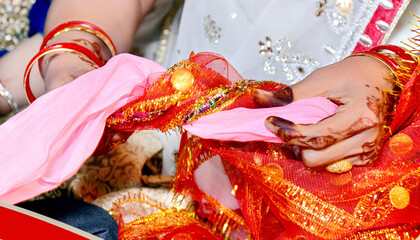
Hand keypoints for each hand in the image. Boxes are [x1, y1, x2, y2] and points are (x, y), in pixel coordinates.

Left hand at [254, 56, 393, 167]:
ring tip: (307, 129)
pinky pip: (333, 165)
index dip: (288, 132)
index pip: (316, 135)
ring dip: (307, 150)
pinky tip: (322, 136)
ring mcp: (368, 150)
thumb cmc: (351, 75)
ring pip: (322, 165)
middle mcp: (367, 138)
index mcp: (360, 115)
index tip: (269, 121)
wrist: (380, 78)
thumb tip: (259, 98)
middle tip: (289, 127)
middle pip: (316, 158)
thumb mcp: (320, 79)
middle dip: (296, 144)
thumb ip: (290, 94)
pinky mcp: (366, 158)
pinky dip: (321, 153)